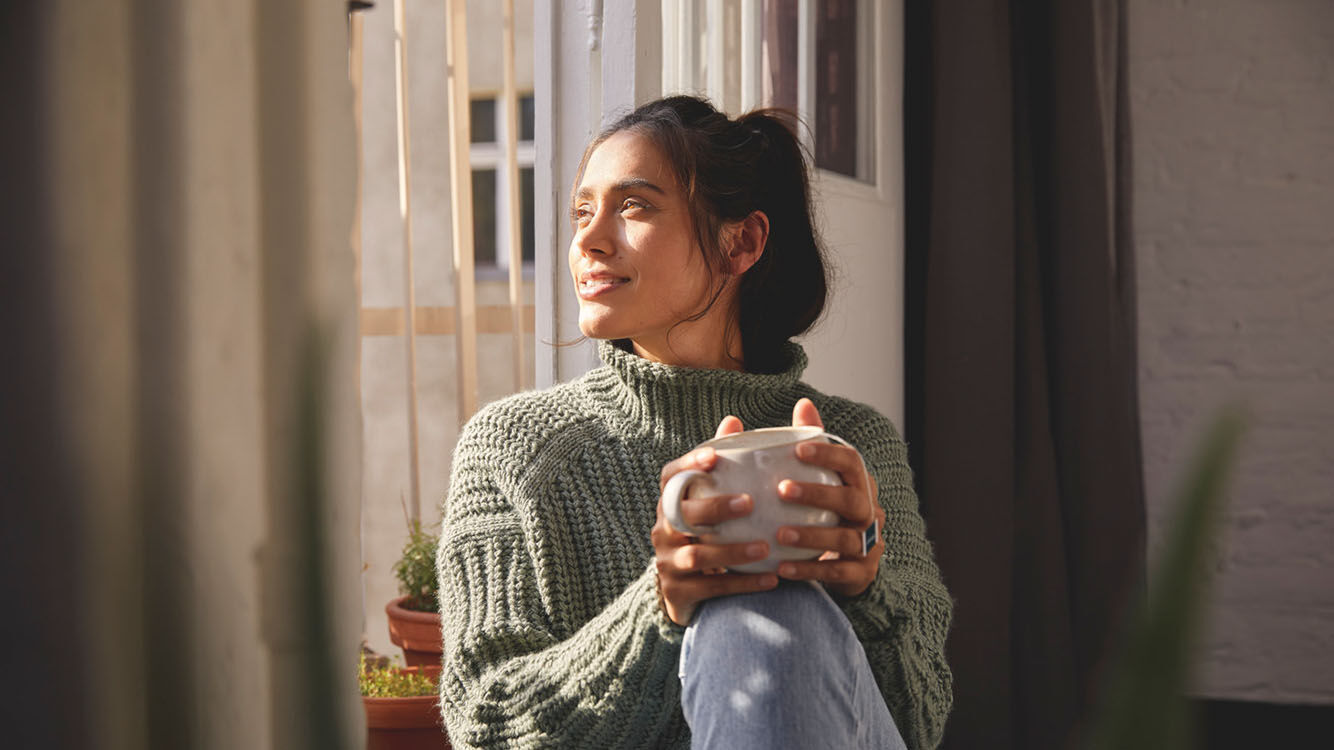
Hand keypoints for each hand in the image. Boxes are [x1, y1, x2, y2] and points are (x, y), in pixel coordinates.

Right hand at [651, 415, 778, 624]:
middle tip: (750, 503)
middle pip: (682, 515)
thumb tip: (733, 419)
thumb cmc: (711, 532)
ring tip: (765, 547)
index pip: (670, 476)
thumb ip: (725, 463)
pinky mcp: (677, 593)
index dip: (688, 464)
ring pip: (696, 555)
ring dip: (733, 550)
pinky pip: (709, 589)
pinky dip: (742, 583)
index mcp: (671, 501)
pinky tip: (771, 579)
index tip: (715, 457)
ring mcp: (667, 562)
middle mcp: (663, 529)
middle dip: (715, 507)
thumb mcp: (713, 499)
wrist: (691, 589)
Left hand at [773, 398, 883, 597]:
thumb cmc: (821, 512)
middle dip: (818, 494)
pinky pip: (838, 574)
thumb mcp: (816, 478)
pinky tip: (780, 569)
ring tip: (779, 534)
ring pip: (847, 539)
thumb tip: (804, 403)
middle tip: (782, 489)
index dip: (828, 453)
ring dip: (812, 536)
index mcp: (859, 483)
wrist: (841, 564)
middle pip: (853, 499)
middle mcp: (870, 511)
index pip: (852, 461)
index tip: (797, 448)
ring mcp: (869, 544)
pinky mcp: (861, 573)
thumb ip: (808, 443)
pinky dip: (809, 571)